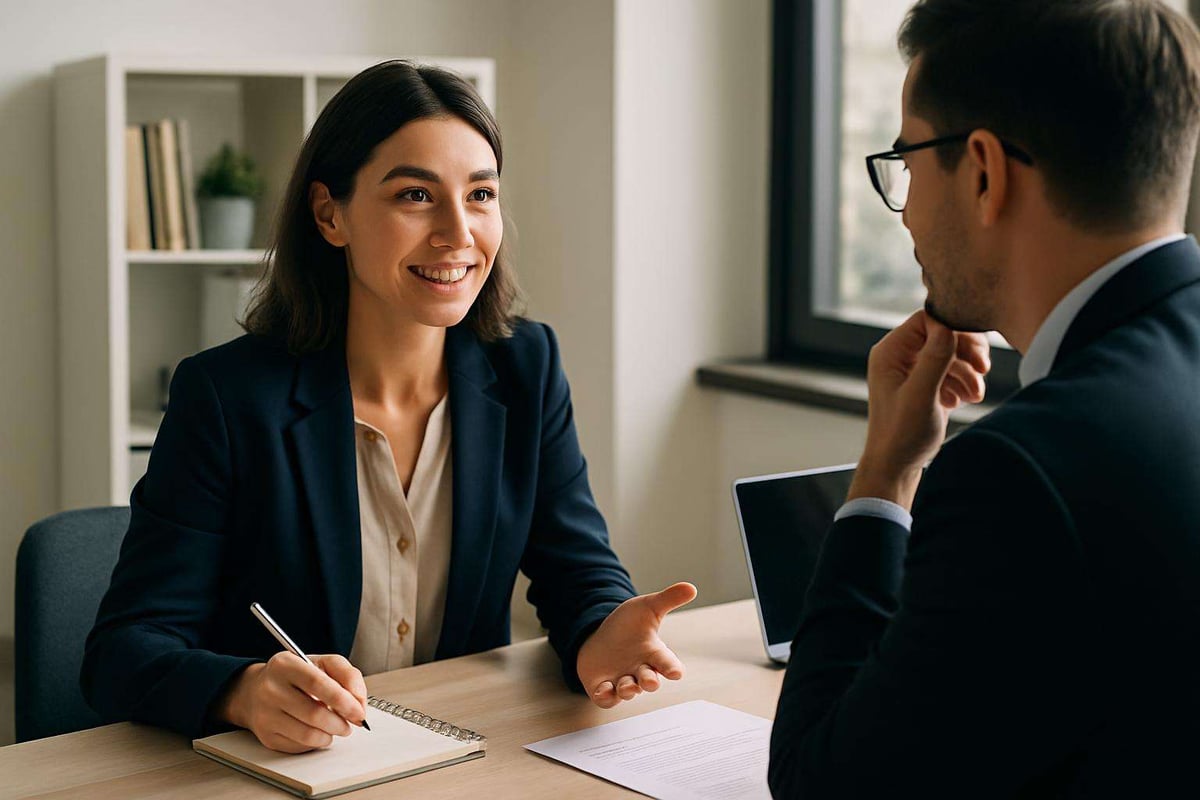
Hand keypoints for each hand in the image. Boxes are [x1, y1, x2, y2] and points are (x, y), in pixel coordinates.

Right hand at [216, 653, 368, 752]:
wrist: (256, 690)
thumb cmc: (296, 676)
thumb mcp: (322, 663)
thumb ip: (347, 674)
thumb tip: (359, 701)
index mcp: (285, 665)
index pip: (318, 683)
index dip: (343, 700)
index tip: (359, 712)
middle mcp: (270, 689)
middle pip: (314, 713)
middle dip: (340, 723)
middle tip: (351, 723)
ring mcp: (265, 714)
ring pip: (307, 734)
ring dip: (330, 735)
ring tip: (336, 727)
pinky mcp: (266, 736)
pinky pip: (299, 746)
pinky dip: (317, 742)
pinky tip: (319, 732)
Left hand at [577, 582, 697, 708]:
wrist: (600, 637)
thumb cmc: (628, 626)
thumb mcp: (647, 608)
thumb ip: (668, 599)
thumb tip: (691, 587)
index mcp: (653, 653)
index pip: (667, 664)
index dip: (672, 669)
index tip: (675, 673)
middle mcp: (640, 670)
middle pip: (650, 681)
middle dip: (650, 682)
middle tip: (649, 680)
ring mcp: (622, 681)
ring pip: (629, 692)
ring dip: (629, 689)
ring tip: (626, 683)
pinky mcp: (604, 688)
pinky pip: (607, 699)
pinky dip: (606, 696)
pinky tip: (604, 688)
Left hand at [850, 310, 989, 508]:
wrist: (898, 467)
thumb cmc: (901, 435)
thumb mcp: (921, 396)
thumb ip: (934, 360)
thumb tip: (949, 326)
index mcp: (890, 352)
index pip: (927, 319)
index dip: (954, 330)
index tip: (975, 352)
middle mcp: (900, 357)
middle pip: (943, 334)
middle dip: (967, 352)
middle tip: (984, 369)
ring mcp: (913, 371)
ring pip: (952, 354)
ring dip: (969, 372)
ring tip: (975, 395)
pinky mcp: (927, 385)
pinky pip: (952, 372)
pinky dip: (963, 384)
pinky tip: (964, 401)